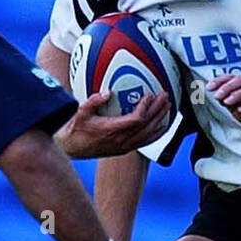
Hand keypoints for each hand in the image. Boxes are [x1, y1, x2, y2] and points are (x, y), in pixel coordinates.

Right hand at [54, 89, 170, 158]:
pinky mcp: (126, 149)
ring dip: (160, 120)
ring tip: (168, 107)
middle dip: (158, 110)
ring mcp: (125, 147)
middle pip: (147, 126)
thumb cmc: (77, 129)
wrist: (73, 148)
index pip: (136, 120)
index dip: (145, 108)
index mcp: (112, 130)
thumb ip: (94, 101)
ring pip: (149, 134)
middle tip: (165, 97)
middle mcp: (122, 140)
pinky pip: (146, 142)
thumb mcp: (81, 111)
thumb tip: (108, 92)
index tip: (150, 95)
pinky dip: (156, 133)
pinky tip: (163, 126)